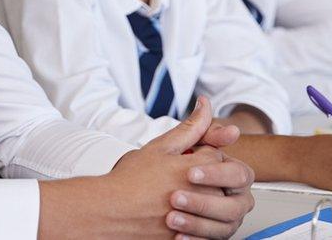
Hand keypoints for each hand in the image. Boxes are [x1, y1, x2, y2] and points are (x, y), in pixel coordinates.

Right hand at [38, 97, 253, 238]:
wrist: (110, 212)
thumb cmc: (130, 180)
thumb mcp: (160, 146)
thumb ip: (190, 127)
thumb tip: (205, 105)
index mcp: (198, 167)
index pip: (217, 154)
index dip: (200, 153)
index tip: (183, 158)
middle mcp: (204, 193)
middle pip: (222, 180)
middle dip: (205, 176)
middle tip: (178, 179)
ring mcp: (200, 217)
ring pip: (218, 206)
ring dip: (202, 199)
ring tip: (177, 198)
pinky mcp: (193, 236)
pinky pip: (208, 229)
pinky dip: (197, 222)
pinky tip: (179, 215)